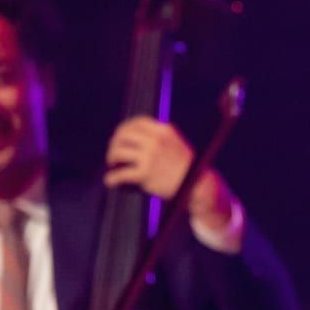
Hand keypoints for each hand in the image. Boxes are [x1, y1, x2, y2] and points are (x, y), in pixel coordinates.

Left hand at [103, 116, 235, 231]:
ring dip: (111, 158)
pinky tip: (111, 182)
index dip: (124, 129)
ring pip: (119, 152)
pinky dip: (112, 178)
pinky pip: (122, 174)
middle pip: (124, 134)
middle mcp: (156, 140)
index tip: (120, 137)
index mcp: (164, 131)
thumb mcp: (177, 145)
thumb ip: (160, 140)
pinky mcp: (145, 174)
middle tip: (113, 154)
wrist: (199, 187)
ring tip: (112, 166)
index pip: (136, 122)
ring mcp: (150, 156)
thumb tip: (138, 139)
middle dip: (114, 143)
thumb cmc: (188, 170)